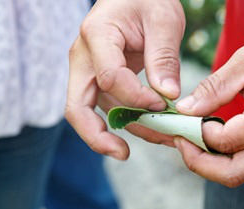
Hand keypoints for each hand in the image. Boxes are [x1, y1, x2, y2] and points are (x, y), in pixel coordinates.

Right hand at [65, 0, 184, 159]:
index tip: (164, 104)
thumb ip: (163, 56)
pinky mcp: (98, 83)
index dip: (136, 98)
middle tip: (123, 154)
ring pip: (97, 114)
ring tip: (161, 139)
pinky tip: (156, 130)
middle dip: (97, 136)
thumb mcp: (163, 19)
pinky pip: (109, 109)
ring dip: (127, 132)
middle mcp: (83, 58)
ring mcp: (87, 73)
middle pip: (77, 108)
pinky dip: (131, 123)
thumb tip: (167, 96)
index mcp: (95, 36)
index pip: (109, 78)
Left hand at [172, 30, 243, 186]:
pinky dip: (226, 158)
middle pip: (230, 174)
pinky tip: (213, 138)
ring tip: (193, 138)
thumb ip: (215, 88)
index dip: (197, 135)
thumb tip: (185, 110)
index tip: (184, 120)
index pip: (225, 143)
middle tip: (180, 140)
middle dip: (197, 162)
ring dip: (210, 162)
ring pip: (238, 174)